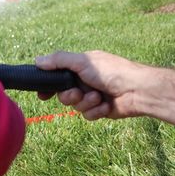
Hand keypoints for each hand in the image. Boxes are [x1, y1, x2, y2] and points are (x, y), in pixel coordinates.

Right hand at [34, 50, 148, 120]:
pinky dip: (96, 111)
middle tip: (78, 93)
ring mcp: (92, 96)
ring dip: (85, 103)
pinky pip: (87, 115)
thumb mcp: (83, 62)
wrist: (137, 90)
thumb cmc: (112, 71)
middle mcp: (85, 81)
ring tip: (98, 97)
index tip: (42, 94)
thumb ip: (59, 61)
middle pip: (63, 94)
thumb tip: (37, 60)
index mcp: (81, 67)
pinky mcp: (100, 110)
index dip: (48, 85)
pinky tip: (106, 105)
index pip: (57, 75)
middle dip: (70, 96)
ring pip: (75, 106)